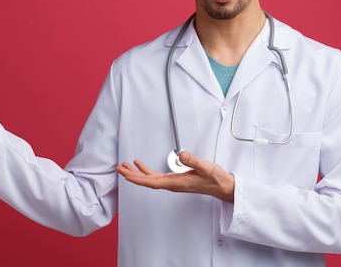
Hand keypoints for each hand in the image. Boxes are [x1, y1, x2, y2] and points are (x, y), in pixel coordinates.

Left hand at [115, 151, 234, 202]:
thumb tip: (182, 155)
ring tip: (125, 166)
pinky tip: (140, 165)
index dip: (138, 179)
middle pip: (146, 181)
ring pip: (149, 179)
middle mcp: (172, 184)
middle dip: (131, 175)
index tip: (126, 176)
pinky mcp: (175, 179)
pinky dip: (146, 170)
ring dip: (136, 173)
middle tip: (118, 169)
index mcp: (176, 183)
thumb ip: (194, 161)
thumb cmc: (214, 179)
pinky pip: (156, 176)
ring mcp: (172, 182)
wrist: (221, 186)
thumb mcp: (206, 168)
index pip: (152, 182)